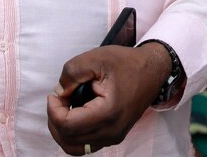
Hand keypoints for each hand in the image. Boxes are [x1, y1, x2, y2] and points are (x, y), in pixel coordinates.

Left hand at [46, 42, 170, 153]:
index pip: (68, 126)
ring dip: (62, 130)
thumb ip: (71, 72)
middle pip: (68, 139)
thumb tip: (59, 92)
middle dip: (55, 118)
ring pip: (74, 147)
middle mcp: (111, 131)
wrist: (152, 71)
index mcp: (108, 113)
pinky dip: (73, 134)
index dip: (53, 110)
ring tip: (65, 108)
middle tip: (59, 98)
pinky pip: (85, 145)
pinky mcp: (114, 136)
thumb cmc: (127, 64)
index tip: (55, 94)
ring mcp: (113, 137)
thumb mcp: (96, 58)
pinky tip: (75, 114)